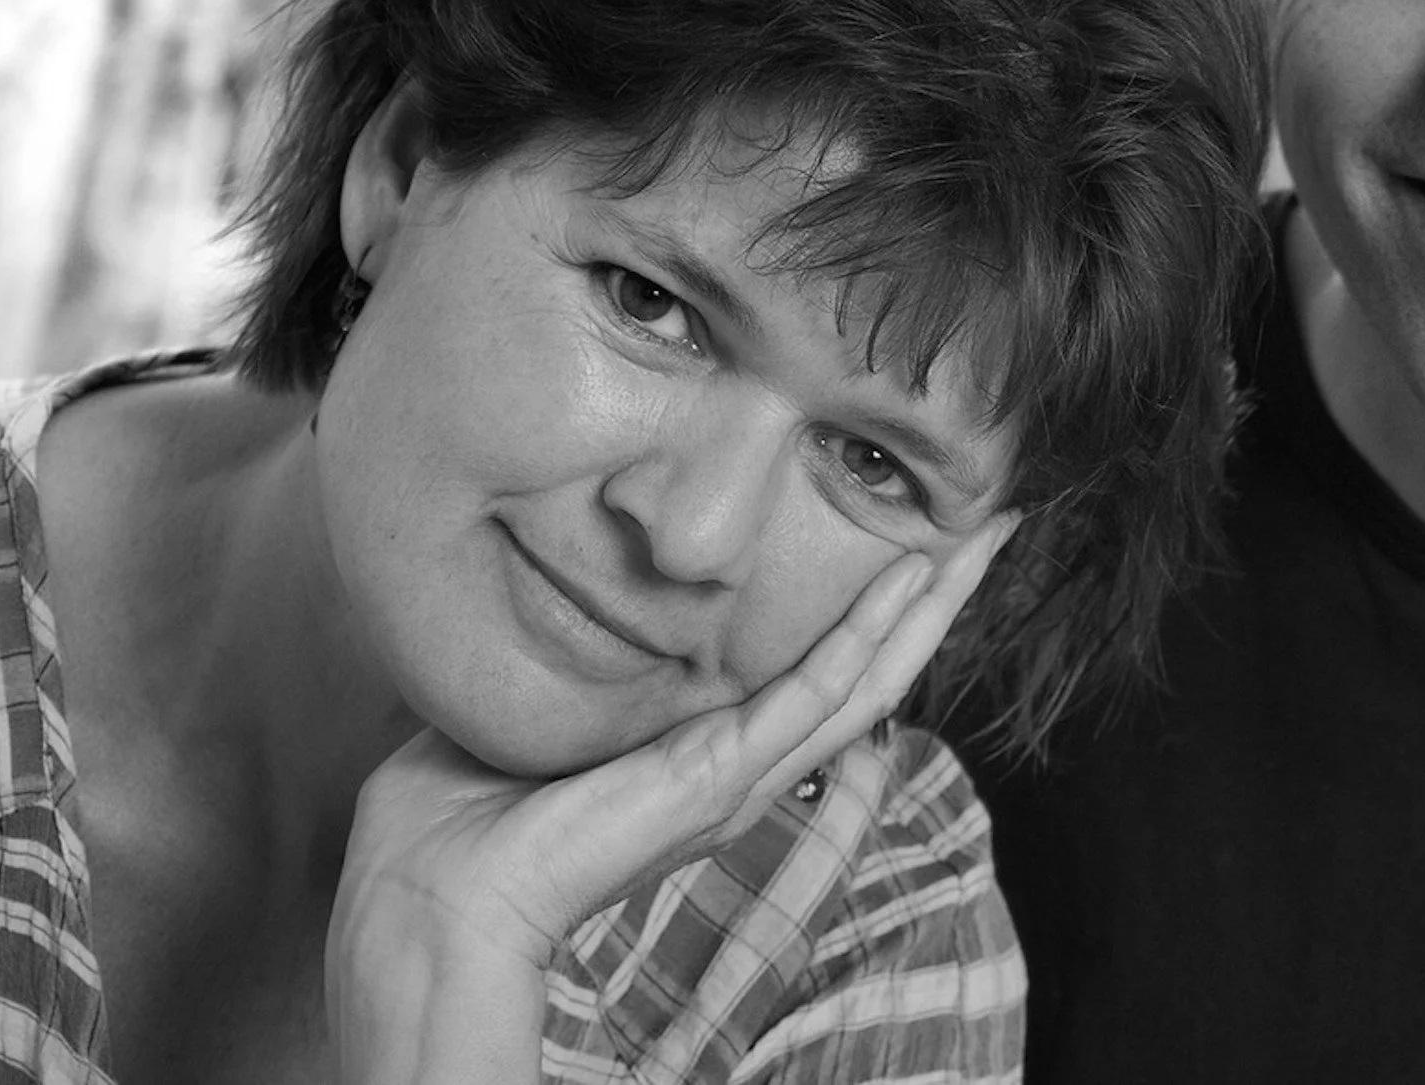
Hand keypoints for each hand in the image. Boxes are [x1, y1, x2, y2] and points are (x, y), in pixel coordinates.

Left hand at [325, 514, 1014, 1084]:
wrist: (431, 897)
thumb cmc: (454, 823)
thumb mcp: (517, 716)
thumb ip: (555, 671)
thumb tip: (538, 611)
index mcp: (698, 756)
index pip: (810, 678)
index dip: (869, 614)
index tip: (911, 545)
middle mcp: (740, 768)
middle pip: (867, 673)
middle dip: (934, 599)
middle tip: (993, 527)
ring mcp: (742, 775)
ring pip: (868, 680)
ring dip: (932, 608)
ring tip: (986, 541)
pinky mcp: (724, 776)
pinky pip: (820, 694)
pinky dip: (872, 633)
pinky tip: (915, 580)